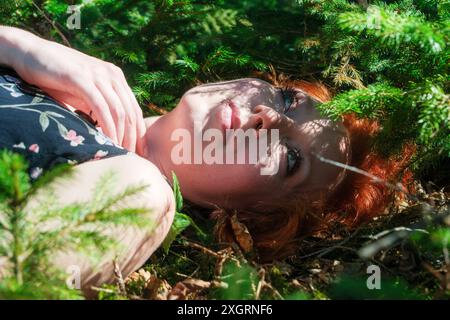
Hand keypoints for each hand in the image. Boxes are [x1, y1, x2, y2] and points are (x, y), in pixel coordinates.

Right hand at [12, 35, 145, 152]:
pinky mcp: (81, 78)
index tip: (141, 152)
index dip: (139, 132)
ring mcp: (97, 75)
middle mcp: (111, 74)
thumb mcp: (83, 94)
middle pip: (130, 112)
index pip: (134, 108)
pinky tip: (108, 140)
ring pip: (119, 110)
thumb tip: (110, 134)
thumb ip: (98, 107)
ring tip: (121, 152)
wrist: (29, 53)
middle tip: (133, 157)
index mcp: (116, 77)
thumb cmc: (55, 78)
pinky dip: (107, 126)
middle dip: (134, 137)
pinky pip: (101, 106)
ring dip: (122, 135)